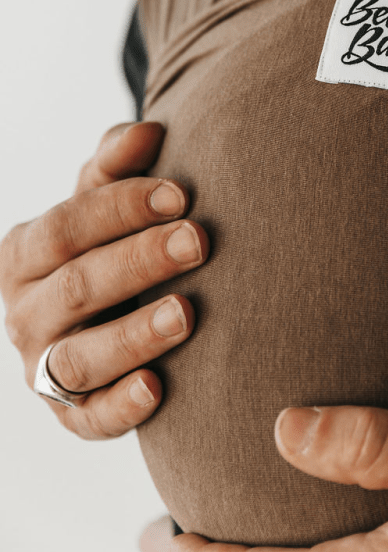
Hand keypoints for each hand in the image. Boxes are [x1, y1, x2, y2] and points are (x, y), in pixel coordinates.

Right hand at [0, 121, 208, 438]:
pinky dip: (121, 407)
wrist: (115, 307)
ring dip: (134, 335)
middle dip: (140, 262)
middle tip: (199, 241)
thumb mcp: (107, 196)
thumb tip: (148, 132)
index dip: (121, 208)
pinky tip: (159, 388)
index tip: (180, 193)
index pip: (66, 227)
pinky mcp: (73, 416)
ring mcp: (44, 370)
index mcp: (24, 254)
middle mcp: (25, 314)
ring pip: (79, 358)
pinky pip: (91, 419)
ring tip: (187, 313)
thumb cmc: (113, 239)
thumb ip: (119, 161)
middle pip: (77, 287)